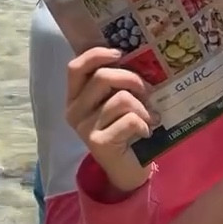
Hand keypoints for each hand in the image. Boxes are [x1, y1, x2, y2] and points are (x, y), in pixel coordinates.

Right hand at [65, 47, 157, 194]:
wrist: (126, 170)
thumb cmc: (124, 130)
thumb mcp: (115, 103)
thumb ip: (115, 84)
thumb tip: (135, 57)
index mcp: (75, 97)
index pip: (75, 67)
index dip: (97, 55)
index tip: (120, 54)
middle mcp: (74, 111)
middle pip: (102, 77)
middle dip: (132, 79)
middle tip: (147, 90)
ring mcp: (84, 128)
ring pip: (121, 99)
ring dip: (142, 106)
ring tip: (148, 116)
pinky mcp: (99, 143)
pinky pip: (129, 120)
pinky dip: (144, 124)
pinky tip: (146, 132)